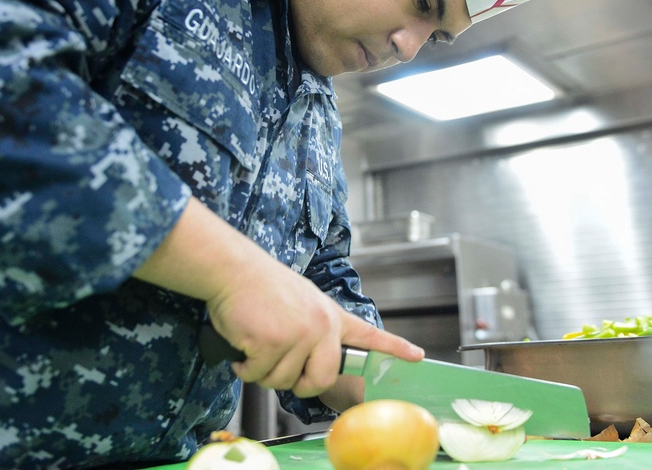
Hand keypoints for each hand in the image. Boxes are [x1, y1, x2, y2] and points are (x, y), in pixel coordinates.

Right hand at [134, 197, 423, 398]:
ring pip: (283, 381)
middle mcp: (321, 326)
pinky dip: (244, 367)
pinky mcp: (274, 342)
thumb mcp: (300, 301)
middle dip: (296, 383)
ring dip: (262, 371)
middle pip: (321, 381)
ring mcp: (300, 334)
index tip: (417, 355)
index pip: (368, 334)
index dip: (394, 348)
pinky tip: (243, 345)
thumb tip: (307, 365)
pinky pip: (258, 375)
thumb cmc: (259, 286)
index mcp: (330, 316)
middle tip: (276, 364)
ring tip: (255, 342)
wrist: (233, 268)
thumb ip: (312, 330)